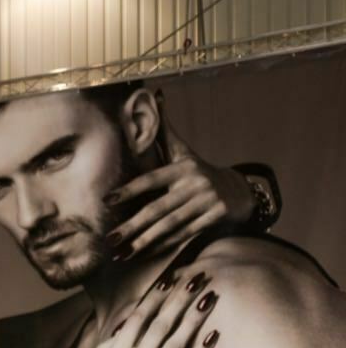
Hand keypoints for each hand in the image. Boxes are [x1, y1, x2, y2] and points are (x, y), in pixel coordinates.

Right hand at [79, 268, 219, 347]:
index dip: (156, 298)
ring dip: (193, 319)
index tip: (169, 280)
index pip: (139, 318)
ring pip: (175, 343)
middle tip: (196, 279)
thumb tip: (124, 324)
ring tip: (209, 299)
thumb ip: (107, 346)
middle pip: (161, 324)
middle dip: (179, 300)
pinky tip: (212, 337)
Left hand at [105, 123, 254, 260]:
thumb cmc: (199, 171)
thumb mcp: (184, 151)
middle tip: (110, 239)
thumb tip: (155, 94)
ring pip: (170, 225)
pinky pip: (185, 234)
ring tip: (122, 253)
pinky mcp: (216, 218)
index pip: (151, 180)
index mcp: (182, 168)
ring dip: (144, 241)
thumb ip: (165, 130)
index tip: (107, 201)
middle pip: (157, 208)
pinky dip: (164, 245)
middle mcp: (195, 185)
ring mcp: (206, 203)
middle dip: (132, 226)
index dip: (129, 191)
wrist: (239, 189)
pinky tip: (145, 253)